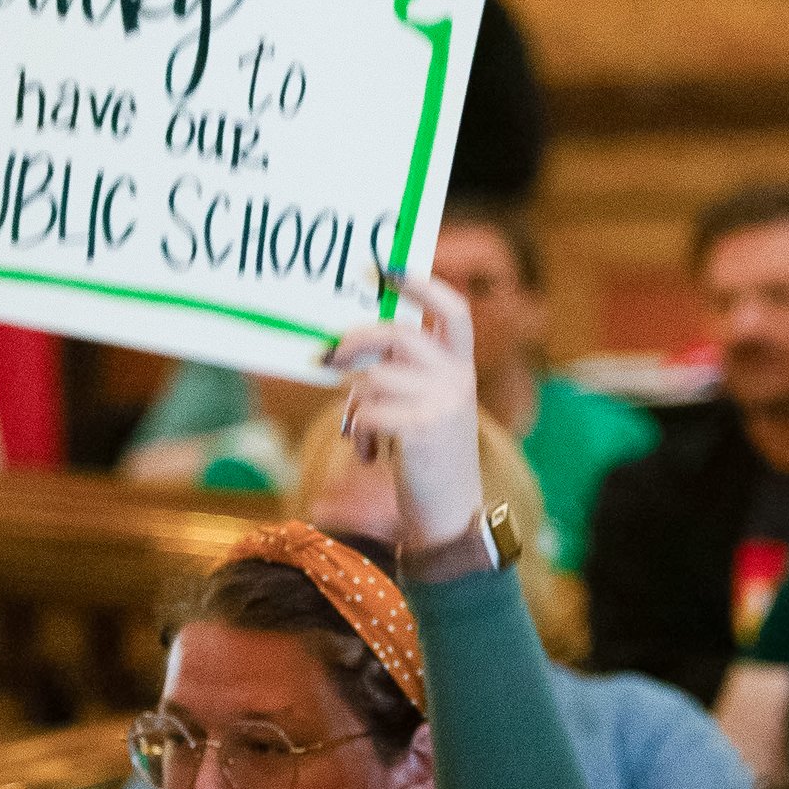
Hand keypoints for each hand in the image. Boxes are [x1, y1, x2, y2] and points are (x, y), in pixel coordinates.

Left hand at [327, 268, 482, 554]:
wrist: (450, 518)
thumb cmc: (428, 461)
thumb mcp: (427, 407)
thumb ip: (402, 375)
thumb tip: (343, 350)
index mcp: (461, 367)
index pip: (453, 310)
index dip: (421, 284)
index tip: (387, 270)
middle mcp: (458, 379)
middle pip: (395, 335)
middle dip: (353, 342)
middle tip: (327, 356)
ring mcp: (443, 404)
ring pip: (372, 379)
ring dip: (353, 405)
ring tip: (358, 431)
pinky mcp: (422, 431)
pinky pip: (367, 414)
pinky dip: (356, 433)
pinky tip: (367, 454)